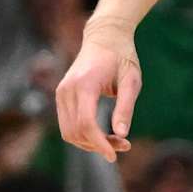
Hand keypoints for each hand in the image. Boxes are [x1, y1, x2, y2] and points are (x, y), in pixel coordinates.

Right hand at [55, 20, 141, 162]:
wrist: (105, 36)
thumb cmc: (122, 56)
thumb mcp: (131, 80)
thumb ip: (126, 107)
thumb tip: (121, 134)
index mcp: (85, 83)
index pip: (86, 123)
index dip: (99, 143)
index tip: (114, 155)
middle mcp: (67, 89)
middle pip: (75, 132)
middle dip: (97, 145)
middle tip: (124, 145)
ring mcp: (61, 92)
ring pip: (68, 132)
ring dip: (90, 143)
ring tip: (117, 140)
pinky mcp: (62, 96)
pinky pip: (68, 125)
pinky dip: (84, 135)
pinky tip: (104, 134)